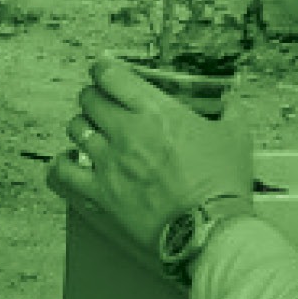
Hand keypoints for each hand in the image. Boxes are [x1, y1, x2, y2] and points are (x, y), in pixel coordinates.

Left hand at [45, 55, 256, 255]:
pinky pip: (63, 171)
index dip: (103, 70)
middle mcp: (126, 131)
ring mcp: (109, 162)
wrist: (210, 228)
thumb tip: (231, 102)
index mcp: (155, 111)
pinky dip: (61, 163)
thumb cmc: (223, 183)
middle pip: (88, 99)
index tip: (105, 72)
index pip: (110, 75)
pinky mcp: (100, 192)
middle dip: (94, 98)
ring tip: (92, 134)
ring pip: (75, 129)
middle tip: (103, 106)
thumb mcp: (235, 137)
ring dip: (82, 127)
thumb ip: (229, 112)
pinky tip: (68, 161)